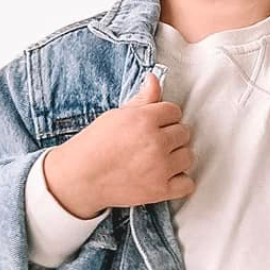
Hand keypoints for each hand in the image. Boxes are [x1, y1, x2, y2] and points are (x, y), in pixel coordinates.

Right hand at [44, 70, 196, 213]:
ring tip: (160, 159)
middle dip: (171, 136)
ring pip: (188, 156)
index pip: (174, 111)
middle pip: (184, 133)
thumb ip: (142, 100)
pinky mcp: (160, 190)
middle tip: (153, 143)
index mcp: (144, 120)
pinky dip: (180, 182)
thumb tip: (154, 79)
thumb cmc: (95, 145)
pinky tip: (167, 176)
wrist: (81, 178)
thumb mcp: (116, 116)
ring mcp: (160, 168)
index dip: (165, 118)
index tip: (156, 125)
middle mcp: (156, 143)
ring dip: (177, 157)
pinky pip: (187, 184)